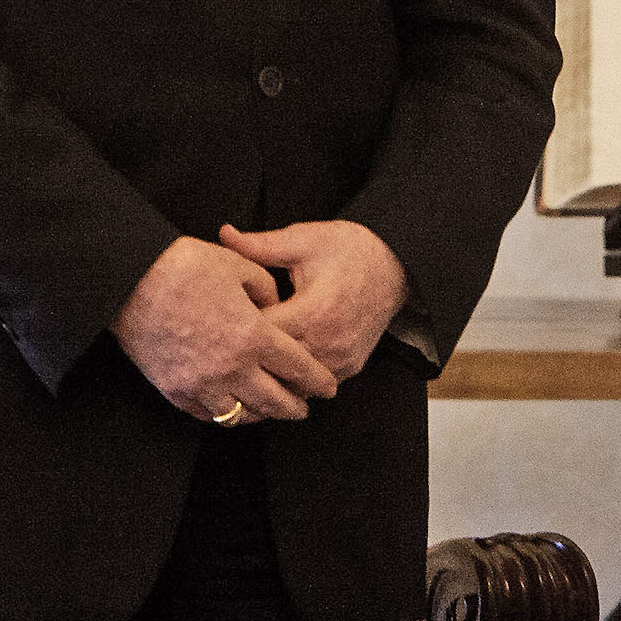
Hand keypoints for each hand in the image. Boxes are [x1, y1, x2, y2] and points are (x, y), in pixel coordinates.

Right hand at [111, 235, 337, 423]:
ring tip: (269, 411)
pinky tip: (232, 407)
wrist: (130, 282)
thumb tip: (274, 305)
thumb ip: (266, 288)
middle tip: (304, 408)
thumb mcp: (239, 267)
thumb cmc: (185, 268)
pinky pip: (207, 415)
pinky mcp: (175, 390)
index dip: (317, 381)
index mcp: (254, 336)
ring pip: (241, 415)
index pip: (298, 369)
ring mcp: (201, 384)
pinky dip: (225, 414)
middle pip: (274, 401)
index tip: (328, 387)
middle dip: (294, 407)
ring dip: (261, 415)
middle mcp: (231, 368)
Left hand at [220, 220, 408, 380]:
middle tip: (226, 347)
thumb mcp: (305, 239)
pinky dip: (294, 380)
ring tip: (249, 361)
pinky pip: (313, 386)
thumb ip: (261, 245)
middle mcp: (327, 342)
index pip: (260, 336)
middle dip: (248, 357)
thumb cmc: (351, 249)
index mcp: (312, 311)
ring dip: (271, 374)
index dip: (237, 329)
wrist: (397, 263)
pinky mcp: (349, 368)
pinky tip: (279, 366)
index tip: (223, 320)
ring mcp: (340, 360)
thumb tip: (224, 235)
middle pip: (272, 367)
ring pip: (292, 385)